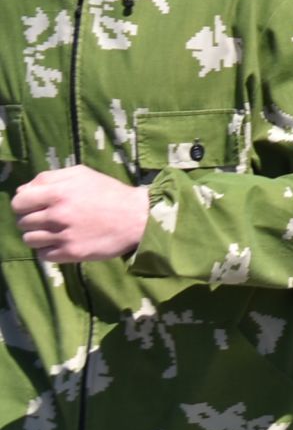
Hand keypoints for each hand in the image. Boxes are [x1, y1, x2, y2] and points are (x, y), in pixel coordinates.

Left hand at [12, 166, 149, 262]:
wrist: (138, 217)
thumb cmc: (109, 192)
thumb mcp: (82, 174)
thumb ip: (49, 177)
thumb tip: (22, 191)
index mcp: (59, 192)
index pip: (19, 202)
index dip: (24, 204)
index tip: (35, 206)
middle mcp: (58, 215)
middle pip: (23, 222)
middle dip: (33, 219)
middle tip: (51, 218)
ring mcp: (64, 236)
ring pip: (30, 240)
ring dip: (39, 235)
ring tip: (56, 231)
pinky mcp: (71, 253)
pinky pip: (43, 255)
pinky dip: (49, 250)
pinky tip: (62, 242)